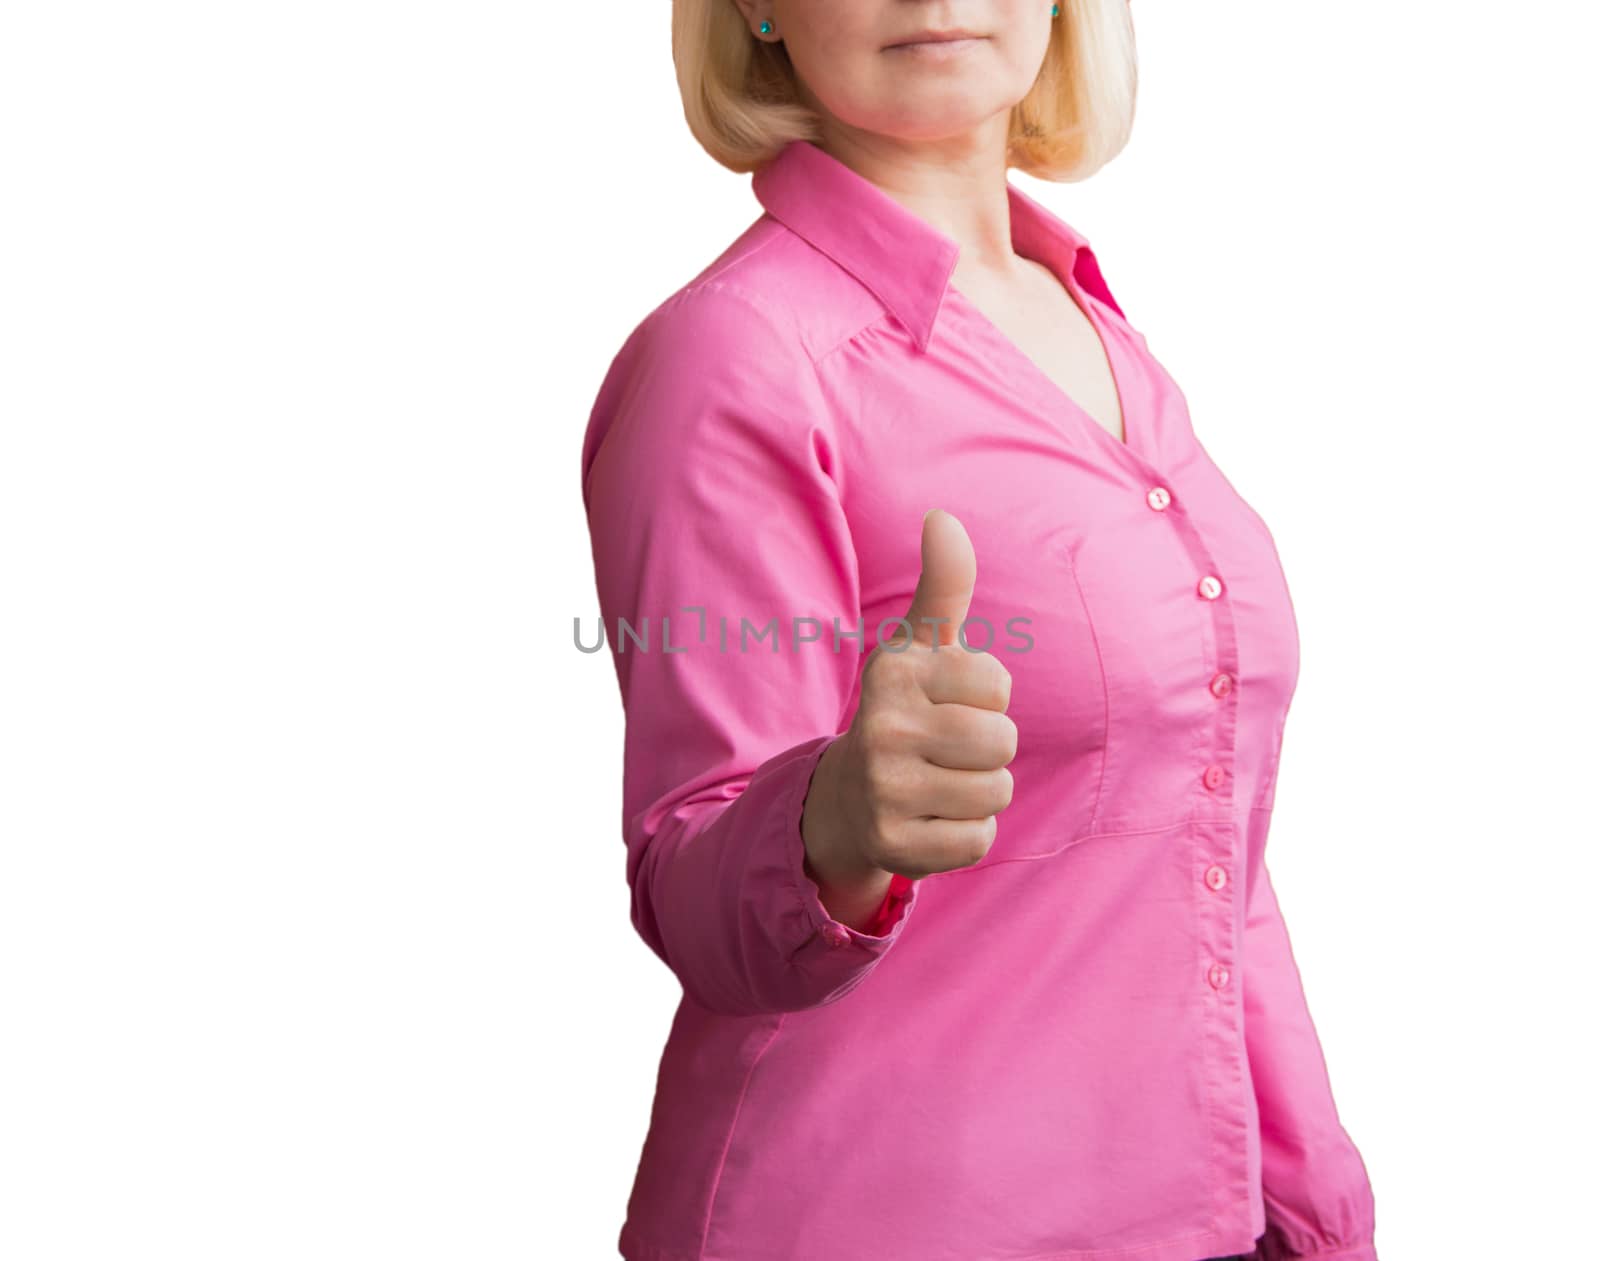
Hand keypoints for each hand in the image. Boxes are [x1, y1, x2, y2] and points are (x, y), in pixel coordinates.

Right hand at [803, 509, 1017, 883]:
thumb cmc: (903, 710)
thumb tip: (943, 517)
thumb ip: (943, 585)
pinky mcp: (894, 845)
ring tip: (940, 782)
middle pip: (1002, 740)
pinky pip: (978, 841)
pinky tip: (931, 819)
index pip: (998, 683)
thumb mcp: (918, 648)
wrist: (845, 799)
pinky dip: (966, 835)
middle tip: (946, 749)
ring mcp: (884, 790)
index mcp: (894, 672)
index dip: (986, 696)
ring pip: (996, 792)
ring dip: (980, 792)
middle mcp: (881, 728)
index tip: (948, 701)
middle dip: (989, 748)